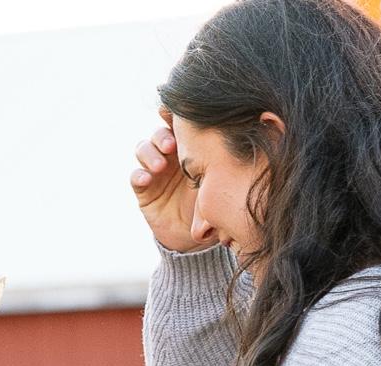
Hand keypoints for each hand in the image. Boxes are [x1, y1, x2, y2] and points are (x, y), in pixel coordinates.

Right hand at [133, 111, 210, 252]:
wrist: (197, 236)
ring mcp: (155, 171)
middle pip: (158, 134)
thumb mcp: (219, 180)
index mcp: (188, 148)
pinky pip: (136, 177)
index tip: (177, 113)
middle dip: (162, 136)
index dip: (174, 115)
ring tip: (159, 166)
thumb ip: (221, 161)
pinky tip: (147, 179)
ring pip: (143, 149)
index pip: (178, 125)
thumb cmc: (212, 203)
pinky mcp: (144, 189)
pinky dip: (139, 175)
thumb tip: (245, 136)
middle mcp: (169, 155)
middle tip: (171, 146)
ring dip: (149, 154)